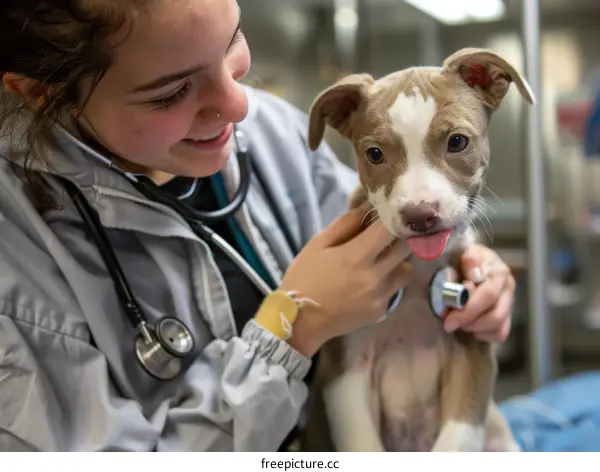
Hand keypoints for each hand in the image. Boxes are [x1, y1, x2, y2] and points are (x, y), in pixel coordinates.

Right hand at [280, 204, 411, 356]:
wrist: (299, 322)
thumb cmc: (304, 278)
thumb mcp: (318, 244)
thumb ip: (346, 224)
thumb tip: (369, 206)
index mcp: (356, 256)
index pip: (390, 229)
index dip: (394, 218)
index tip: (392, 212)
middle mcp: (375, 276)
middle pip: (406, 248)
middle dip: (401, 237)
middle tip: (391, 234)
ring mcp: (381, 296)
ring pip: (407, 270)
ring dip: (399, 261)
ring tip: (382, 260)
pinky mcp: (381, 311)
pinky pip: (395, 289)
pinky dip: (388, 282)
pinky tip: (370, 282)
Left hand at [443, 244, 514, 342]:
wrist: (467, 261)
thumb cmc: (461, 257)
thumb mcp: (462, 252)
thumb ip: (468, 260)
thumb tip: (475, 274)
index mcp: (498, 270)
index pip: (488, 295)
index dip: (467, 309)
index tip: (448, 317)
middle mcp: (507, 286)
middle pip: (495, 316)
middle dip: (468, 321)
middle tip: (449, 323)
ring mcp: (509, 302)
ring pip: (498, 327)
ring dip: (474, 328)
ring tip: (458, 321)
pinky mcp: (508, 316)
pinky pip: (500, 334)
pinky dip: (482, 334)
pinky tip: (470, 325)